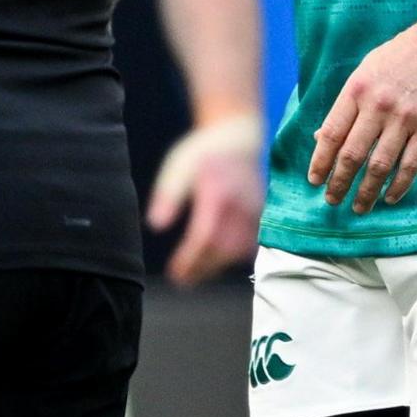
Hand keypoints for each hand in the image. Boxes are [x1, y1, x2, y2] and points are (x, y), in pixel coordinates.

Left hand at [148, 115, 264, 285]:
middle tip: (181, 280)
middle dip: (202, 269)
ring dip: (217, 266)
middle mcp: (240, 205)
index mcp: (218, 193)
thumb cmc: (203, 152)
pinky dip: (232, 257)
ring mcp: (254, 211)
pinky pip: (250, 245)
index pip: (205, 236)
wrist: (238, 137)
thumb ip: (167, 195)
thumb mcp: (178, 166)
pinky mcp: (260, 215)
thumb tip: (155, 225)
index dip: (190, 259)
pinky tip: (215, 260)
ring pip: (239, 251)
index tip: (175, 273)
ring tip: (194, 274)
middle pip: (223, 249)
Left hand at [306, 13, 416, 213]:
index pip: (330, 133)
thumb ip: (347, 103)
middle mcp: (377, 105)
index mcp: (356, 89)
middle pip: (352, 154)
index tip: (314, 180)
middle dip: (339, 183)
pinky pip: (411, 164)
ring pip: (379, 165)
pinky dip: (399, 185)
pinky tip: (390, 197)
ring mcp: (405, 118)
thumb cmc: (404, 54)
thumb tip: (320, 136)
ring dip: (366, 191)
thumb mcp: (367, 69)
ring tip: (359, 207)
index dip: (320, 161)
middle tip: (332, 200)